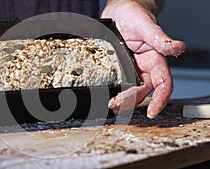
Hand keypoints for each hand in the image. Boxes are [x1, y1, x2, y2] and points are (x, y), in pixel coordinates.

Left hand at [101, 0, 185, 118]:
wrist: (119, 11)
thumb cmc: (135, 15)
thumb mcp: (146, 25)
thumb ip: (160, 39)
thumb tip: (178, 48)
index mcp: (155, 59)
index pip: (163, 84)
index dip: (160, 99)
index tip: (152, 111)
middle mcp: (144, 66)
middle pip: (143, 90)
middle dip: (132, 101)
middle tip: (116, 104)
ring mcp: (131, 68)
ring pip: (130, 89)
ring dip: (123, 100)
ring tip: (112, 105)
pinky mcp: (118, 67)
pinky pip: (117, 81)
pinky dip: (113, 90)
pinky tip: (105, 94)